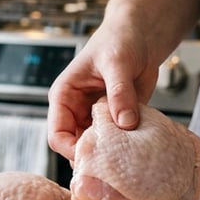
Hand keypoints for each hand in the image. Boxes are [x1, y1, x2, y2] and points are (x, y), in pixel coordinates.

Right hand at [47, 25, 158, 160]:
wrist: (141, 36)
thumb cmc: (119, 40)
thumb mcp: (117, 64)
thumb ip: (119, 93)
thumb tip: (125, 122)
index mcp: (64, 97)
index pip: (57, 135)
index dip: (73, 150)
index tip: (96, 157)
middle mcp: (77, 111)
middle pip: (76, 147)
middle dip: (94, 157)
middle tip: (116, 164)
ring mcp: (97, 118)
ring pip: (98, 148)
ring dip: (112, 154)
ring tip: (129, 157)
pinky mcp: (117, 121)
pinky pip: (118, 142)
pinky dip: (127, 148)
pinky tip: (139, 147)